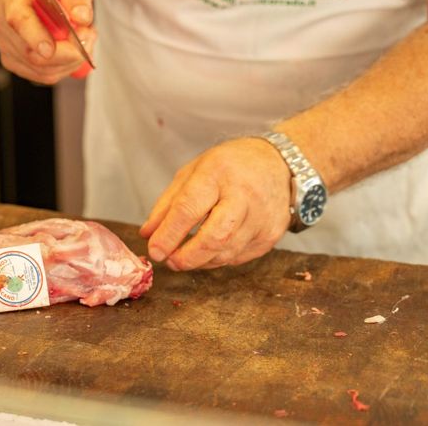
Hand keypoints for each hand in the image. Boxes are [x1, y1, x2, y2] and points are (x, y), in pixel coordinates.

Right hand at [0, 0, 95, 84]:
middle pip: (32, 53)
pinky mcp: (13, 60)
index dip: (34, 37)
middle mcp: (1, 21)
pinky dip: (63, 67)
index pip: (18, 20)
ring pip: (41, 69)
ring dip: (70, 60)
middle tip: (90, 34)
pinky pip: (42, 75)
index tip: (50, 48)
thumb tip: (81, 18)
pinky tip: (70, 49)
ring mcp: (5, 44)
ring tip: (83, 37)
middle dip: (69, 51)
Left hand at [139, 138, 292, 270]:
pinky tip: (208, 252)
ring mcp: (262, 217)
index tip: (154, 250)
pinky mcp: (271, 235)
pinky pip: (239, 257)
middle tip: (169, 261)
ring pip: (226, 252)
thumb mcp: (193, 172)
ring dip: (200, 261)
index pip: (189, 208)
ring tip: (183, 257)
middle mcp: (244, 195)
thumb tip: (147, 234)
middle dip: (187, 256)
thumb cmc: (230, 167)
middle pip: (215, 237)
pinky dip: (217, 259)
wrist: (280, 164)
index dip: (169, 234)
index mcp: (218, 173)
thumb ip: (168, 204)